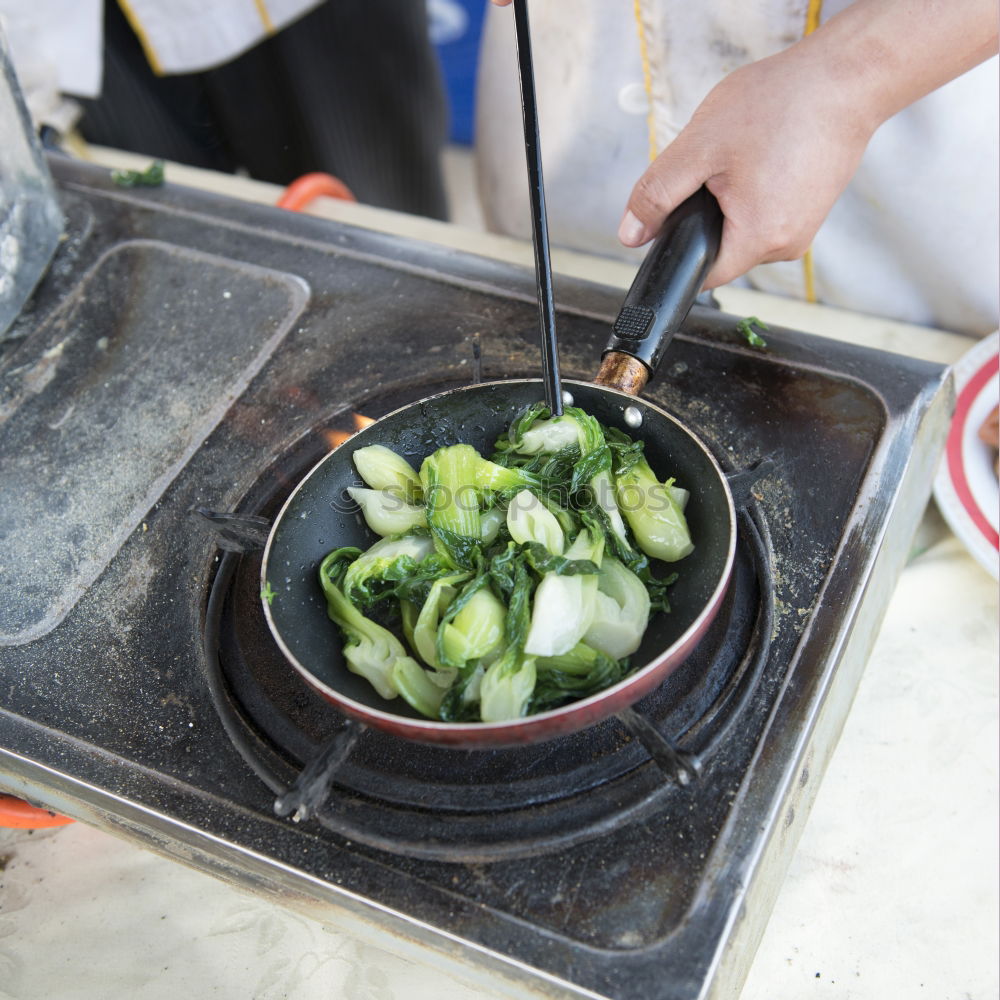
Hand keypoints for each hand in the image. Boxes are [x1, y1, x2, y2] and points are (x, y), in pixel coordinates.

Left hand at [618, 0, 997, 288]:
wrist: (848, 76)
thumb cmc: (784, 105)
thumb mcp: (699, 147)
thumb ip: (657, 194)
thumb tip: (631, 233)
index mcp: (758, 240)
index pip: (700, 273)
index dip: (679, 247)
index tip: (676, 215)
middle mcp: (786, 246)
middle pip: (721, 250)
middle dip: (706, 215)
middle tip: (716, 165)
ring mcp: (803, 229)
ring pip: (743, 230)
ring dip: (731, 200)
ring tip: (745, 154)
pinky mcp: (812, 210)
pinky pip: (767, 212)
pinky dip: (755, 189)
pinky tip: (763, 155)